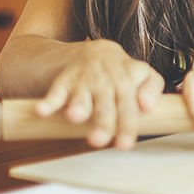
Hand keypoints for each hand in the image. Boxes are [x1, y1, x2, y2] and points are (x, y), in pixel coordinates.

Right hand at [35, 39, 163, 149]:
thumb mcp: (141, 75)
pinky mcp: (63, 82)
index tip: (130, 135)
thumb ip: (151, 88)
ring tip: (75, 117)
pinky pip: (55, 92)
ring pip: (82, 95)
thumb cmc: (121, 74)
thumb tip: (149, 107)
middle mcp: (108, 77)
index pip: (133, 96)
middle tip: (100, 141)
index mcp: (129, 74)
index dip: (132, 115)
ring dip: (78, 106)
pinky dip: (48, 102)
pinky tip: (42, 111)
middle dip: (104, 120)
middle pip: (108, 100)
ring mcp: (84, 79)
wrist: (90, 53)